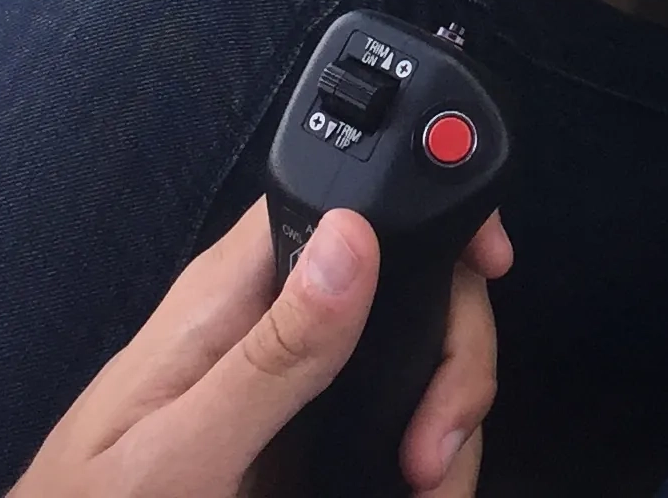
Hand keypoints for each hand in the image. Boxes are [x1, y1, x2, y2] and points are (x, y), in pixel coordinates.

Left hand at [9, 194, 511, 497]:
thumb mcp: (181, 445)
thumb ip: (270, 351)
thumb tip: (354, 234)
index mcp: (232, 292)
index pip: (346, 197)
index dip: (427, 208)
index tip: (486, 262)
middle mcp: (271, 321)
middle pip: (409, 281)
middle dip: (453, 350)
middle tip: (438, 439)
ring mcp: (295, 383)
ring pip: (416, 355)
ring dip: (451, 411)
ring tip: (431, 480)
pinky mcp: (308, 438)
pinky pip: (395, 417)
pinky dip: (431, 454)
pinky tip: (421, 486)